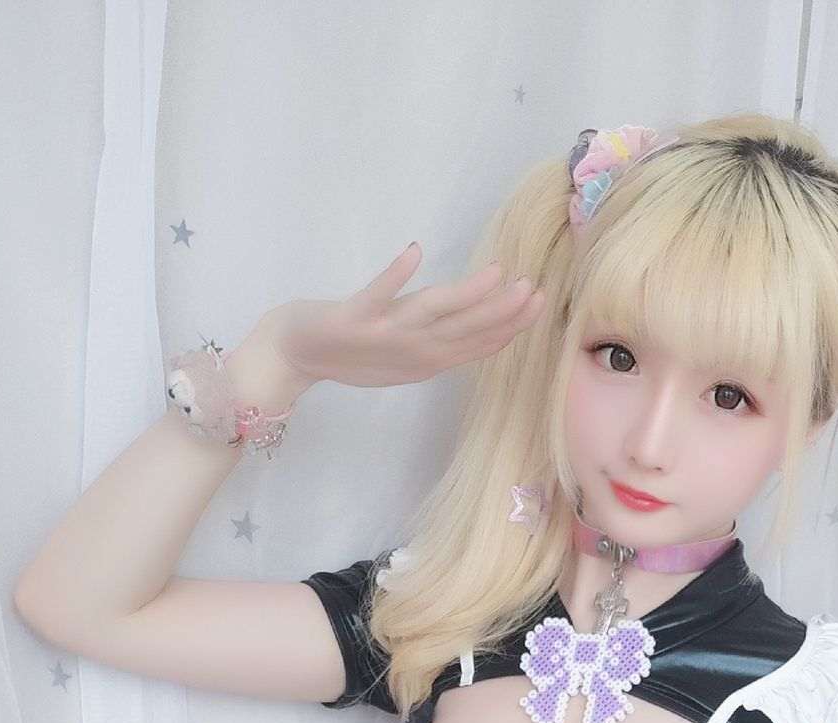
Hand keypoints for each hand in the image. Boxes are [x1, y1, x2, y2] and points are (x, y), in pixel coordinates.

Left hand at [266, 245, 546, 389]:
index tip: (539, 302)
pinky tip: (416, 250)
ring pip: (433, 314)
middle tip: (533, 289)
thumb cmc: (353, 351)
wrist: (298, 355)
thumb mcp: (404, 351)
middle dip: (500, 311)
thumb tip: (477, 320)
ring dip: (466, 296)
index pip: (478, 342)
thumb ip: (440, 339)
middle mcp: (412, 349)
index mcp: (427, 357)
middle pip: (464, 329)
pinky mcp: (355, 319)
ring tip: (496, 273)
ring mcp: (385, 334)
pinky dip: (397, 274)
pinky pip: (378, 293)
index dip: (509, 325)